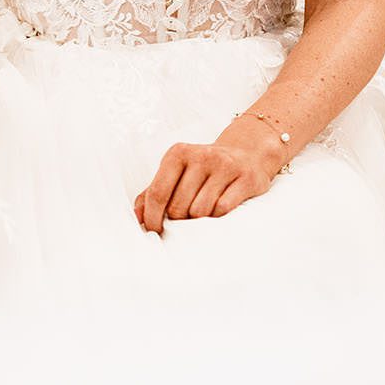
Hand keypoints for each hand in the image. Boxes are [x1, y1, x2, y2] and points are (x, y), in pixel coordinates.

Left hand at [134, 135, 281, 234]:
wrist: (247, 153)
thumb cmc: (204, 169)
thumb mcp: (177, 172)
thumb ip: (153, 192)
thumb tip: (137, 217)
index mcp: (178, 153)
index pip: (157, 192)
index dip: (152, 217)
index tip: (154, 231)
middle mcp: (200, 156)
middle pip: (178, 206)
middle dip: (179, 220)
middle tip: (185, 220)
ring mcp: (224, 166)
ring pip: (200, 210)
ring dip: (199, 220)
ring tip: (202, 214)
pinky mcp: (245, 178)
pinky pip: (223, 209)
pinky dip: (218, 217)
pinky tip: (218, 212)